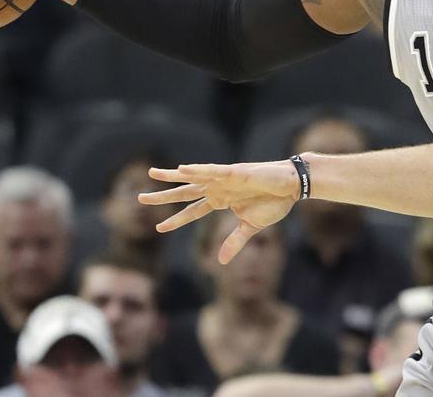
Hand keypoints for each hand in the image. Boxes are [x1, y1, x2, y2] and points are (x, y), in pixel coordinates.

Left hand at [138, 162, 298, 263]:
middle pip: (185, 193)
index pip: (192, 211)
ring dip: (172, 176)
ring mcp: (224, 179)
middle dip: (163, 196)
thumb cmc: (274, 202)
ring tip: (152, 174)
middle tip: (140, 198)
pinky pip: (212, 171)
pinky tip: (182, 169)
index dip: (176, 219)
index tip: (159, 228)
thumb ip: (234, 242)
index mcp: (221, 201)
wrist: (291, 187)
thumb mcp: (250, 227)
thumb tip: (220, 263)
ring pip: (192, 178)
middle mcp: (218, 188)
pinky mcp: (235, 172)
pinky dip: (198, 170)